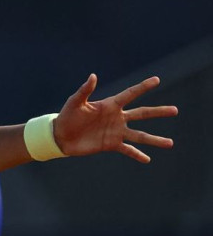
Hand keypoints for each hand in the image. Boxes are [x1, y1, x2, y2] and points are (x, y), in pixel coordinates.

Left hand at [53, 74, 177, 162]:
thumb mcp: (75, 102)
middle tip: (175, 110)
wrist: (60, 136)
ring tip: (170, 143)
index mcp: (110, 105)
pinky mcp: (110, 144)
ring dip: (154, 139)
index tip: (157, 80)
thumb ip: (85, 90)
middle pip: (142, 113)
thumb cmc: (67, 116)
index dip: (143, 87)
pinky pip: (127, 150)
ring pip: (139, 135)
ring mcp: (115, 132)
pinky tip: (147, 159)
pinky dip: (137, 155)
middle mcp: (116, 118)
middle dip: (158, 112)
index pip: (130, 94)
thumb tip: (93, 76)